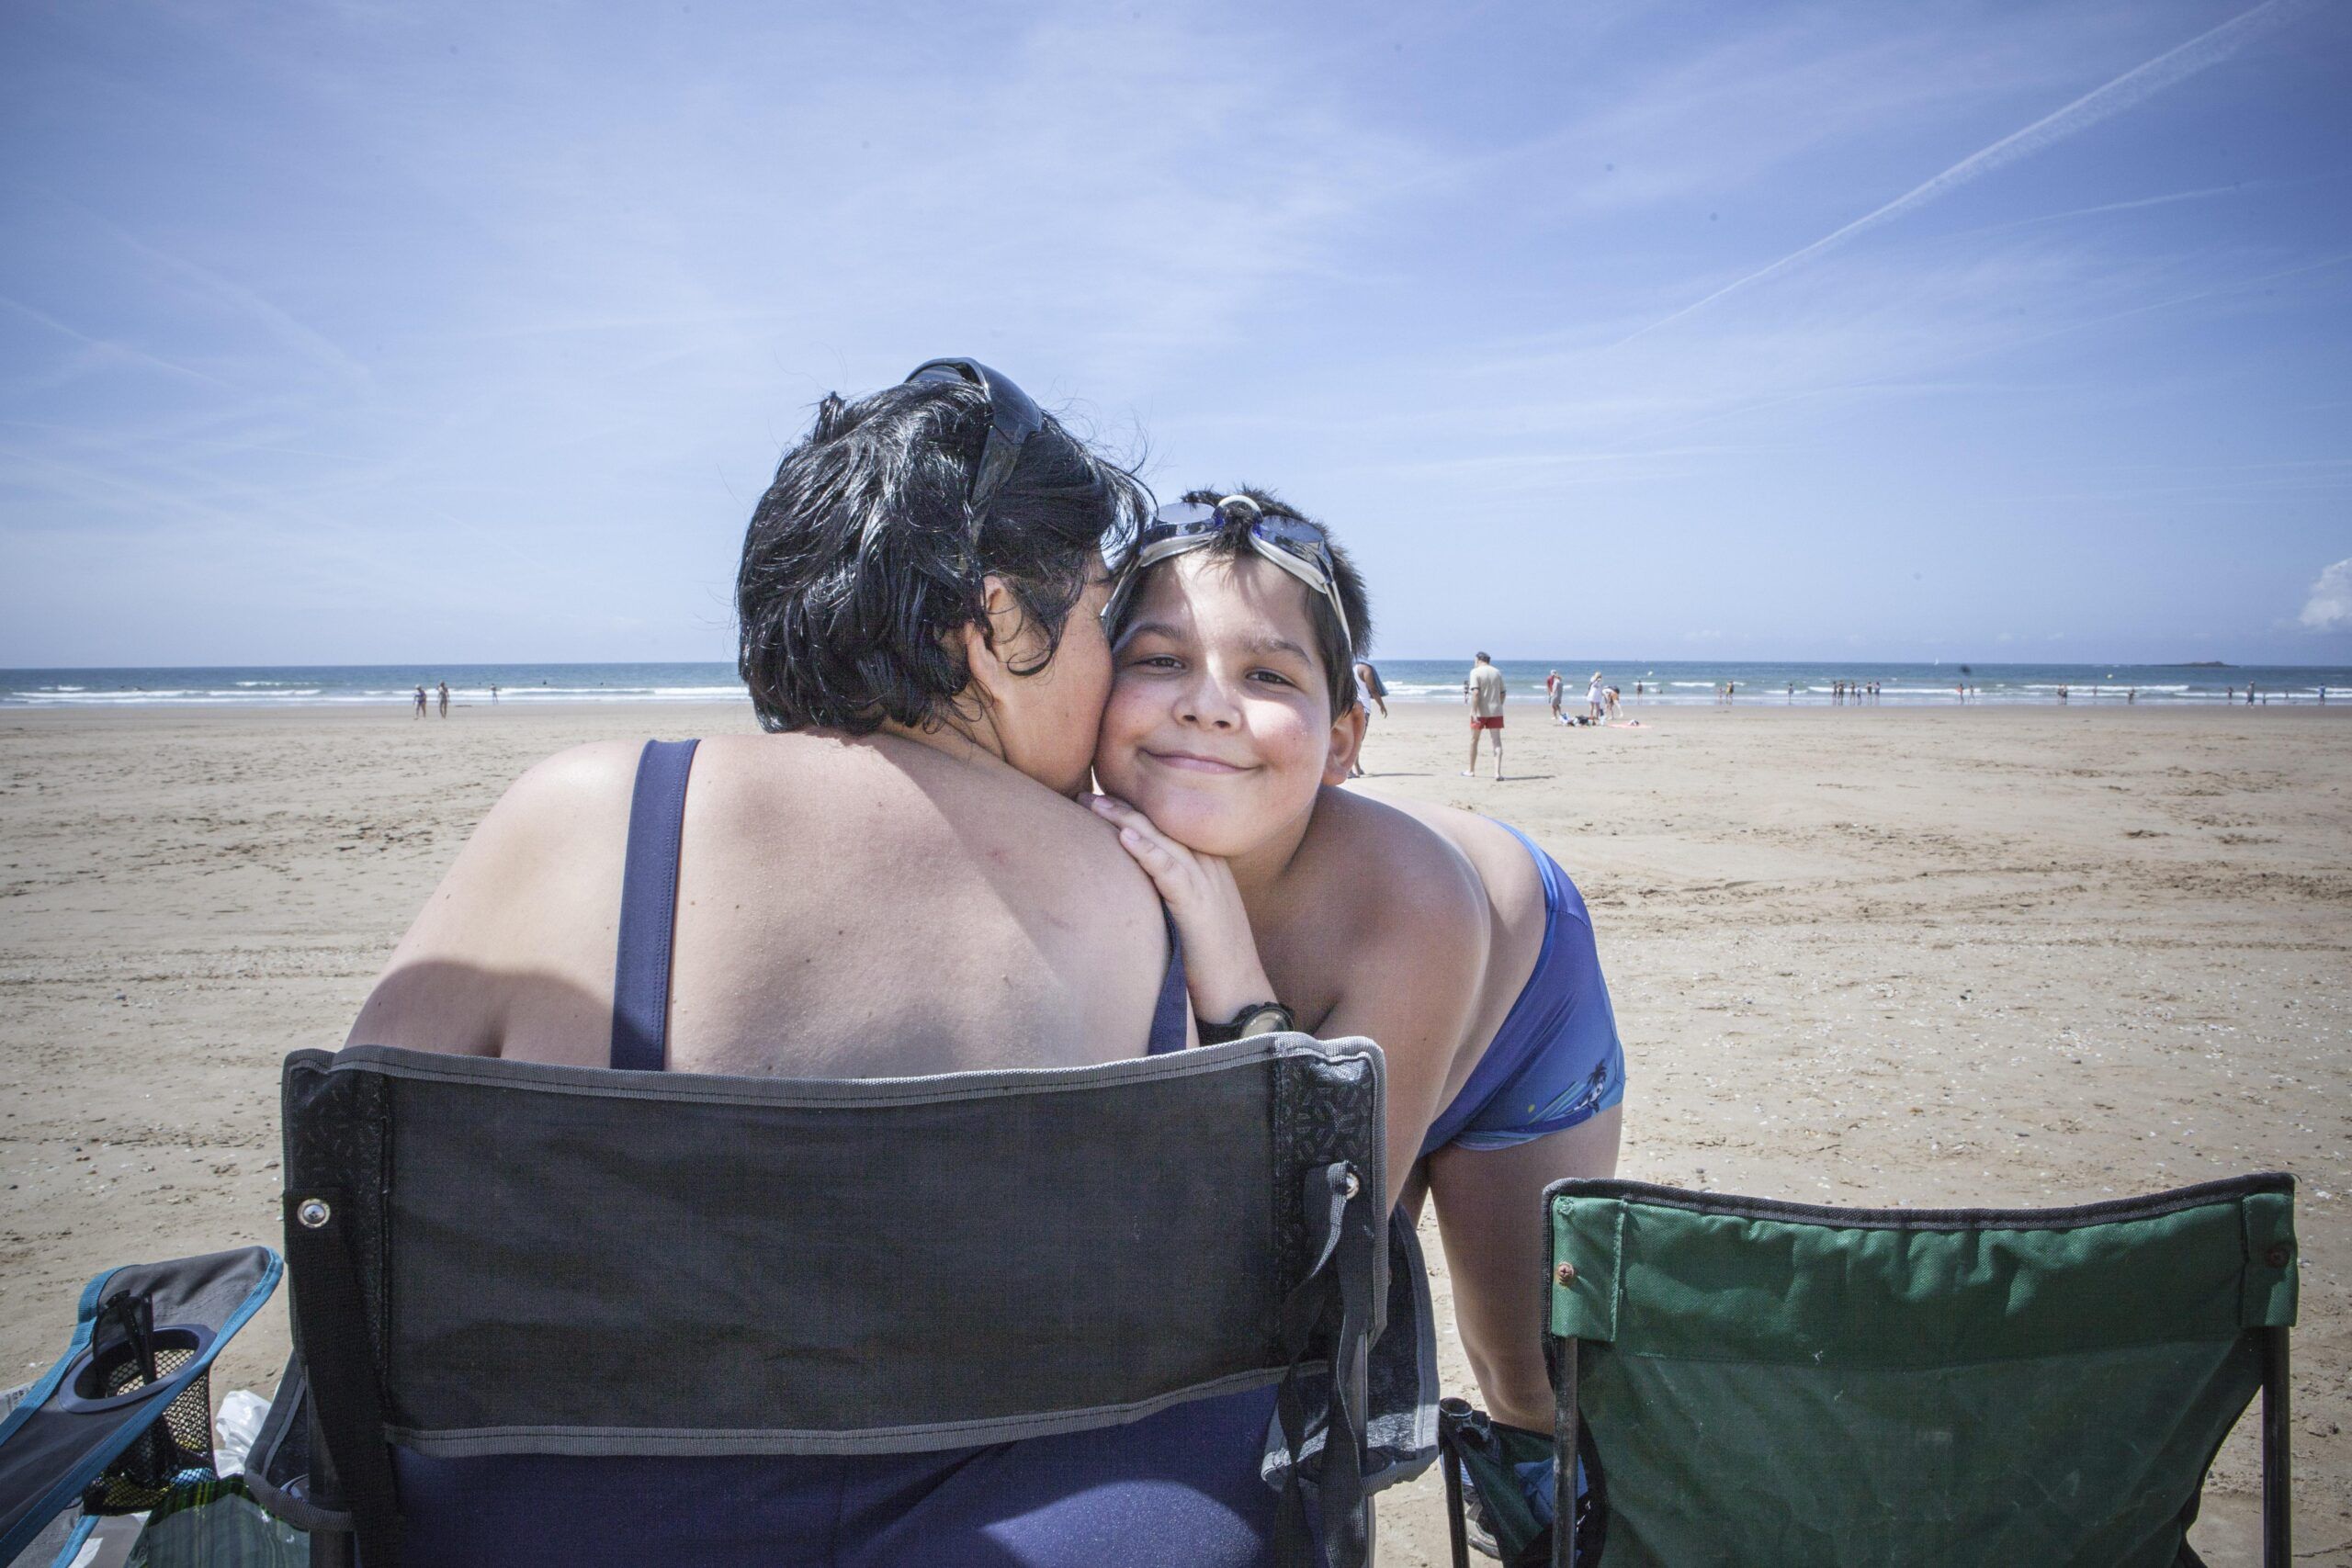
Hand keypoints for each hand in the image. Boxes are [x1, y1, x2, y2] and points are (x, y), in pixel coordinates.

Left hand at [1084, 794, 1277, 1022]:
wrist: (1241, 998)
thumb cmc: (1211, 965)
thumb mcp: (1189, 921)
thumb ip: (1167, 899)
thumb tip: (1130, 893)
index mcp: (1207, 868)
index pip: (1166, 827)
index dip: (1132, 810)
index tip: (1097, 797)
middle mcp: (1209, 868)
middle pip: (1162, 825)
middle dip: (1121, 807)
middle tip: (1081, 795)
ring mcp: (1207, 885)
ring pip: (1163, 840)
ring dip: (1126, 820)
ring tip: (1092, 803)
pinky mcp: (1200, 908)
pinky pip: (1172, 872)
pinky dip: (1148, 852)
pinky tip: (1125, 837)